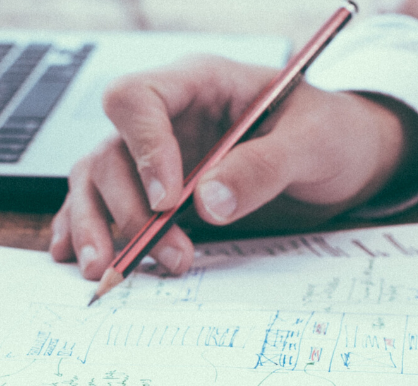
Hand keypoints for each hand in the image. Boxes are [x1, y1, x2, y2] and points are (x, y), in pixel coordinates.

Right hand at [50, 56, 417, 279]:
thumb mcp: (312, 143)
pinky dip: (83, 229)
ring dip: (97, 227)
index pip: (137, 99)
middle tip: (167, 254)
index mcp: (199, 84)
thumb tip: (208, 202)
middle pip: (110, 151)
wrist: (342, 159)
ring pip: (96, 181)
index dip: (143, 149)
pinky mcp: (152, 190)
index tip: (168, 200)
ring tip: (108, 269)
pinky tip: (75, 255)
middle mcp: (166, 118)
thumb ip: (262, 167)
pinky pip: (102, 203)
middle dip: (128, 209)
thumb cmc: (331, 135)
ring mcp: (154, 155)